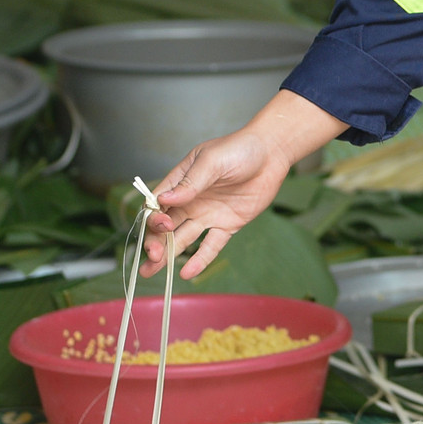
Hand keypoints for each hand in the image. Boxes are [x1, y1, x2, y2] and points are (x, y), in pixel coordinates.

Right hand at [140, 128, 290, 278]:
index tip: (162, 224)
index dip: (153, 217)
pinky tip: (187, 274)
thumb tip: (165, 199)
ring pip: (182, 239)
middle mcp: (190, 201)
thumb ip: (190, 183)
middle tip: (151, 257)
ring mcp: (207, 215)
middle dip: (155, 242)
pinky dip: (200, 259)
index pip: (157, 204)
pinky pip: (211, 246)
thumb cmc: (239, 149)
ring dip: (167, 256)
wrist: (271, 154)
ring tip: (150, 272)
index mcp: (180, 182)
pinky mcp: (227, 225)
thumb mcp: (212, 161)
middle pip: (165, 226)